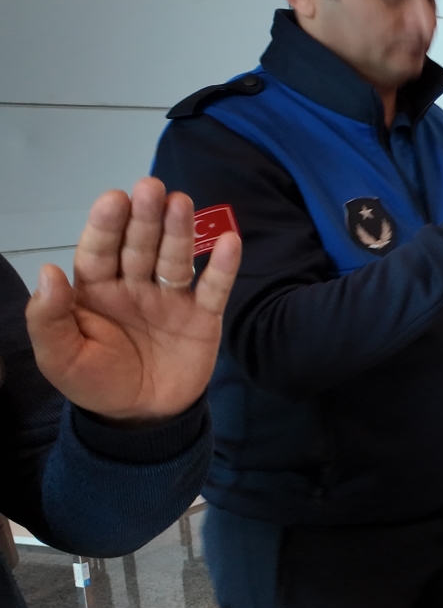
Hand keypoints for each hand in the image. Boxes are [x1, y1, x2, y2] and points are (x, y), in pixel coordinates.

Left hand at [26, 178, 239, 422]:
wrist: (142, 419)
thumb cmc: (96, 382)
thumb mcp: (59, 358)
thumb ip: (49, 317)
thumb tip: (48, 271)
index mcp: (95, 290)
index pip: (99, 251)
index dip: (106, 225)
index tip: (114, 199)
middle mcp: (134, 285)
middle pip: (141, 246)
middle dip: (145, 218)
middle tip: (150, 188)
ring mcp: (171, 299)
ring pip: (176, 259)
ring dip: (180, 231)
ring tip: (182, 202)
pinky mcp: (203, 317)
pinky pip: (214, 289)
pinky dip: (223, 267)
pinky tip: (230, 241)